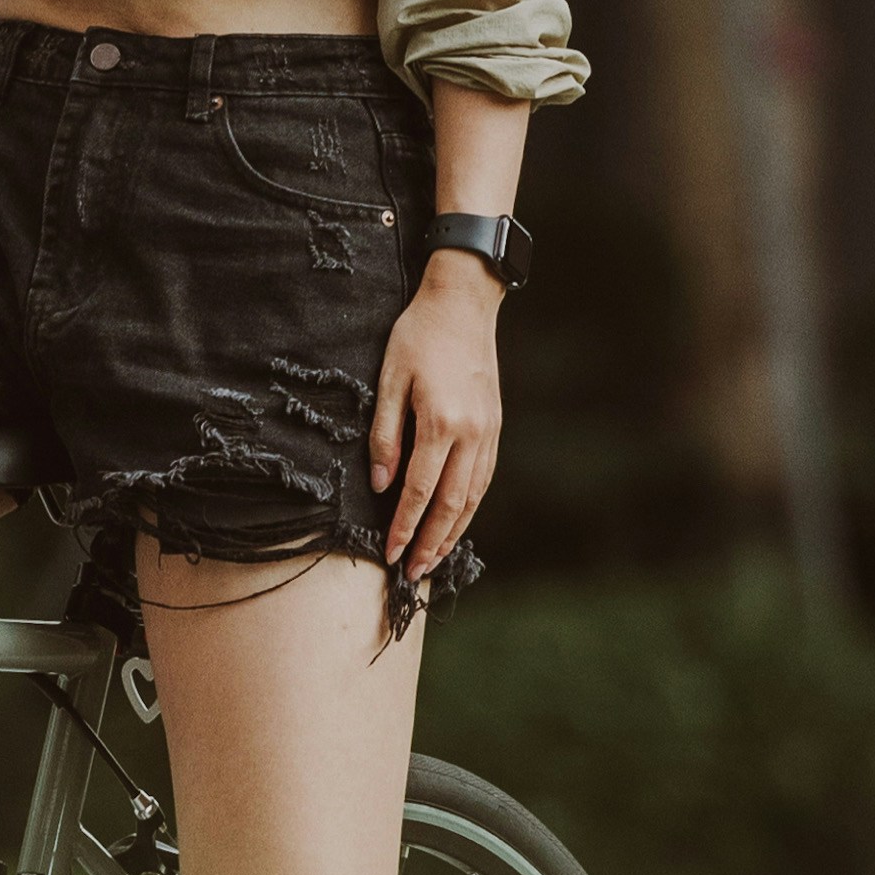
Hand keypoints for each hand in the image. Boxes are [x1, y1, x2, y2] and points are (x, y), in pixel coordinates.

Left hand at [370, 258, 502, 585]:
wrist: (464, 302)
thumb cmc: (418, 335)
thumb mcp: (389, 379)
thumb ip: (384, 435)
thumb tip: (380, 484)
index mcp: (441, 423)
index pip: (420, 492)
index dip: (403, 527)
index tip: (388, 553)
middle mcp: (472, 434)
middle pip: (452, 505)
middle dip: (430, 543)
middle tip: (411, 572)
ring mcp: (489, 432)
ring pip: (474, 497)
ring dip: (453, 533)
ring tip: (433, 559)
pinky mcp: (495, 426)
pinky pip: (484, 478)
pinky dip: (470, 507)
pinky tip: (457, 521)